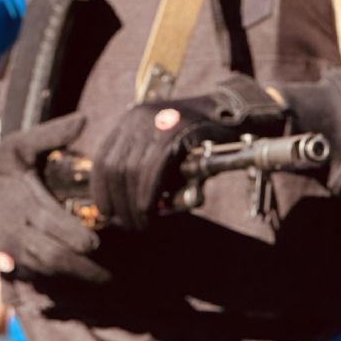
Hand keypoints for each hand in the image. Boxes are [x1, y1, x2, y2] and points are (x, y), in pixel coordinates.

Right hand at [0, 114, 107, 283]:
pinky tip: (64, 281)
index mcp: (24, 200)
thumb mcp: (18, 145)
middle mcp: (16, 228)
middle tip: (108, 276)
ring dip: (68, 275)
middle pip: (53, 256)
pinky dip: (45, 279)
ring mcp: (5, 248)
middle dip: (82, 269)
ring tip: (95, 278)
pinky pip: (25, 275)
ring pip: (42, 269)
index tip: (97, 243)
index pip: (56, 226)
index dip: (79, 239)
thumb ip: (52, 135)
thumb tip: (84, 119)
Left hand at [91, 74, 287, 230]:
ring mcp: (155, 123)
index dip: (102, 189)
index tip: (108, 211)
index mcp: (132, 121)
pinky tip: (151, 211)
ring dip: (133, 203)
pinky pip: (152, 171)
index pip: (104, 158)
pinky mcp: (175, 133)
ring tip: (142, 223)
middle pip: (115, 167)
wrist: (238, 116)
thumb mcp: (169, 151)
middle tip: (129, 224)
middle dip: (119, 202)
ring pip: (130, 171)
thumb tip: (135, 207)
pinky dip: (148, 195)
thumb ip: (150, 173)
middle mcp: (138, 118)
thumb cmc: (204, 140)